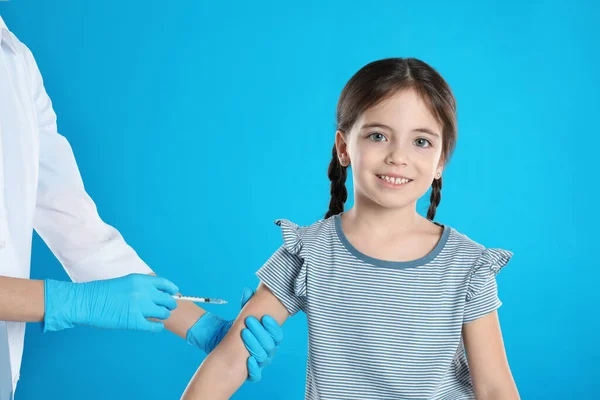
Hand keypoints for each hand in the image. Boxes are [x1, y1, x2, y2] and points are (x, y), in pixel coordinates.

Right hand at [44, 273, 177, 332]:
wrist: (86, 302)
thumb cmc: (102, 292)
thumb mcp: (125, 282)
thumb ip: (141, 287)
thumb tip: (156, 294)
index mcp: (140, 280)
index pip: (165, 283)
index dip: (172, 290)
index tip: (174, 293)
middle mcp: (143, 292)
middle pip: (168, 299)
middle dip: (169, 305)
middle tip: (166, 308)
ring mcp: (140, 307)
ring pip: (164, 313)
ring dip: (163, 315)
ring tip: (158, 317)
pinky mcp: (135, 322)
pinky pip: (155, 326)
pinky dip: (158, 327)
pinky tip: (156, 326)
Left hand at [186, 287, 282, 381]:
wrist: (227, 346)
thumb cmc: (241, 330)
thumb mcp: (243, 316)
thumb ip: (246, 304)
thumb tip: (247, 291)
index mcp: (271, 339)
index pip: (277, 334)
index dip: (272, 326)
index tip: (263, 317)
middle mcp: (268, 351)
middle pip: (270, 344)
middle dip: (260, 332)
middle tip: (248, 321)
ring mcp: (261, 362)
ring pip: (263, 357)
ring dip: (254, 345)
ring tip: (244, 333)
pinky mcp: (251, 373)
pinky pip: (256, 375)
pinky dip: (253, 369)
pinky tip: (248, 360)